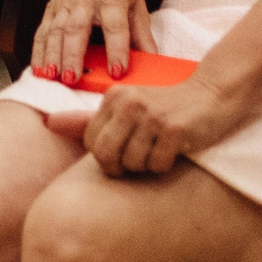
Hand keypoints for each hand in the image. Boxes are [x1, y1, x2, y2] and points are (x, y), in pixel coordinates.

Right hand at [28, 0, 153, 85]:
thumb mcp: (137, 4)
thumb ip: (143, 36)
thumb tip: (153, 63)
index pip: (115, 27)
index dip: (117, 50)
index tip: (118, 71)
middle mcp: (86, 1)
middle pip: (77, 29)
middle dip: (73, 55)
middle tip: (72, 78)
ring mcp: (65, 4)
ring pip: (55, 31)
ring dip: (51, 55)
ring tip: (52, 77)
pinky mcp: (52, 8)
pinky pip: (42, 31)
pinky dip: (38, 51)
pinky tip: (38, 69)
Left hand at [78, 71, 240, 176]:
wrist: (212, 94)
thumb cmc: (165, 105)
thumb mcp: (125, 108)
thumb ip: (87, 119)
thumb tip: (49, 123)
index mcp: (113, 97)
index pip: (91, 143)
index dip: (107, 157)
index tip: (125, 151)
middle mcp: (129, 102)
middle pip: (106, 156)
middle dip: (121, 167)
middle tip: (139, 160)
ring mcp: (152, 114)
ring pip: (133, 164)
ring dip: (147, 166)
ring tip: (159, 149)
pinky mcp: (174, 128)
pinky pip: (157, 165)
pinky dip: (165, 165)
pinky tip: (174, 149)